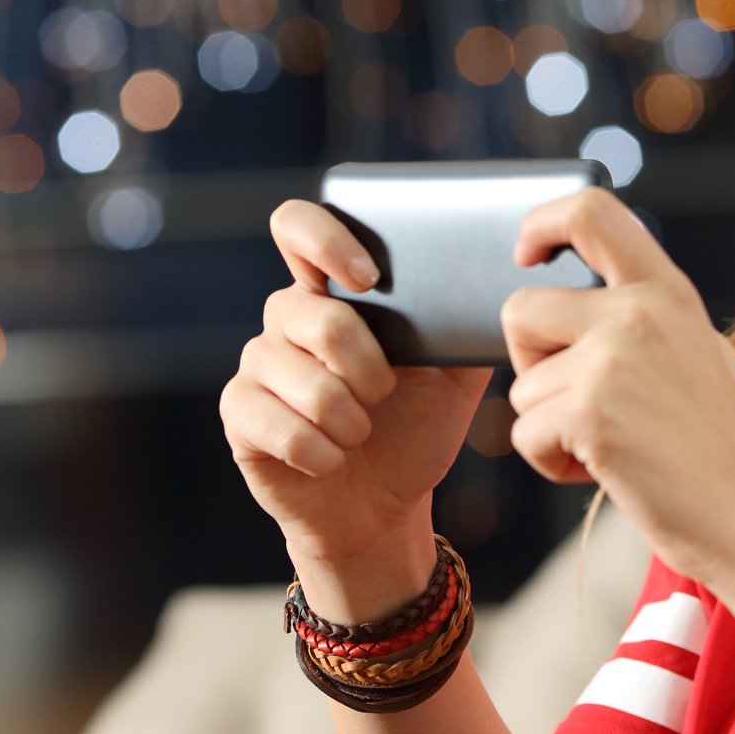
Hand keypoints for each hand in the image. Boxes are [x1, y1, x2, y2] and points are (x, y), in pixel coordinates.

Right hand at [220, 198, 493, 563]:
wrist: (382, 506)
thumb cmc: (415, 427)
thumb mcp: (455, 376)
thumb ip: (465, 328)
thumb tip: (494, 286)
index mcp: (333, 291)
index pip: (299, 227)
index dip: (326, 240)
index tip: (367, 279)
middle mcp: (286, 317)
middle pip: (316, 315)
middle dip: (368, 368)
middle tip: (386, 394)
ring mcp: (258, 364)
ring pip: (305, 381)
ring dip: (350, 420)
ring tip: (360, 433)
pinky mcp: (240, 413)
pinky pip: (283, 428)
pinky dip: (323, 453)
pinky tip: (332, 460)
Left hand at [500, 186, 734, 585]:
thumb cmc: (714, 443)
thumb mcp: (698, 350)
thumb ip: (647, 315)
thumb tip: (587, 292)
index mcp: (665, 291)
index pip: (591, 212)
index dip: (542, 222)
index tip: (526, 251)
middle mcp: (638, 313)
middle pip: (520, 311)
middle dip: (530, 364)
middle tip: (579, 401)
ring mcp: (612, 361)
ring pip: (521, 387)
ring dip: (548, 426)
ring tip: (610, 444)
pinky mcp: (589, 413)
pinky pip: (524, 434)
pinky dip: (551, 462)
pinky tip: (603, 469)